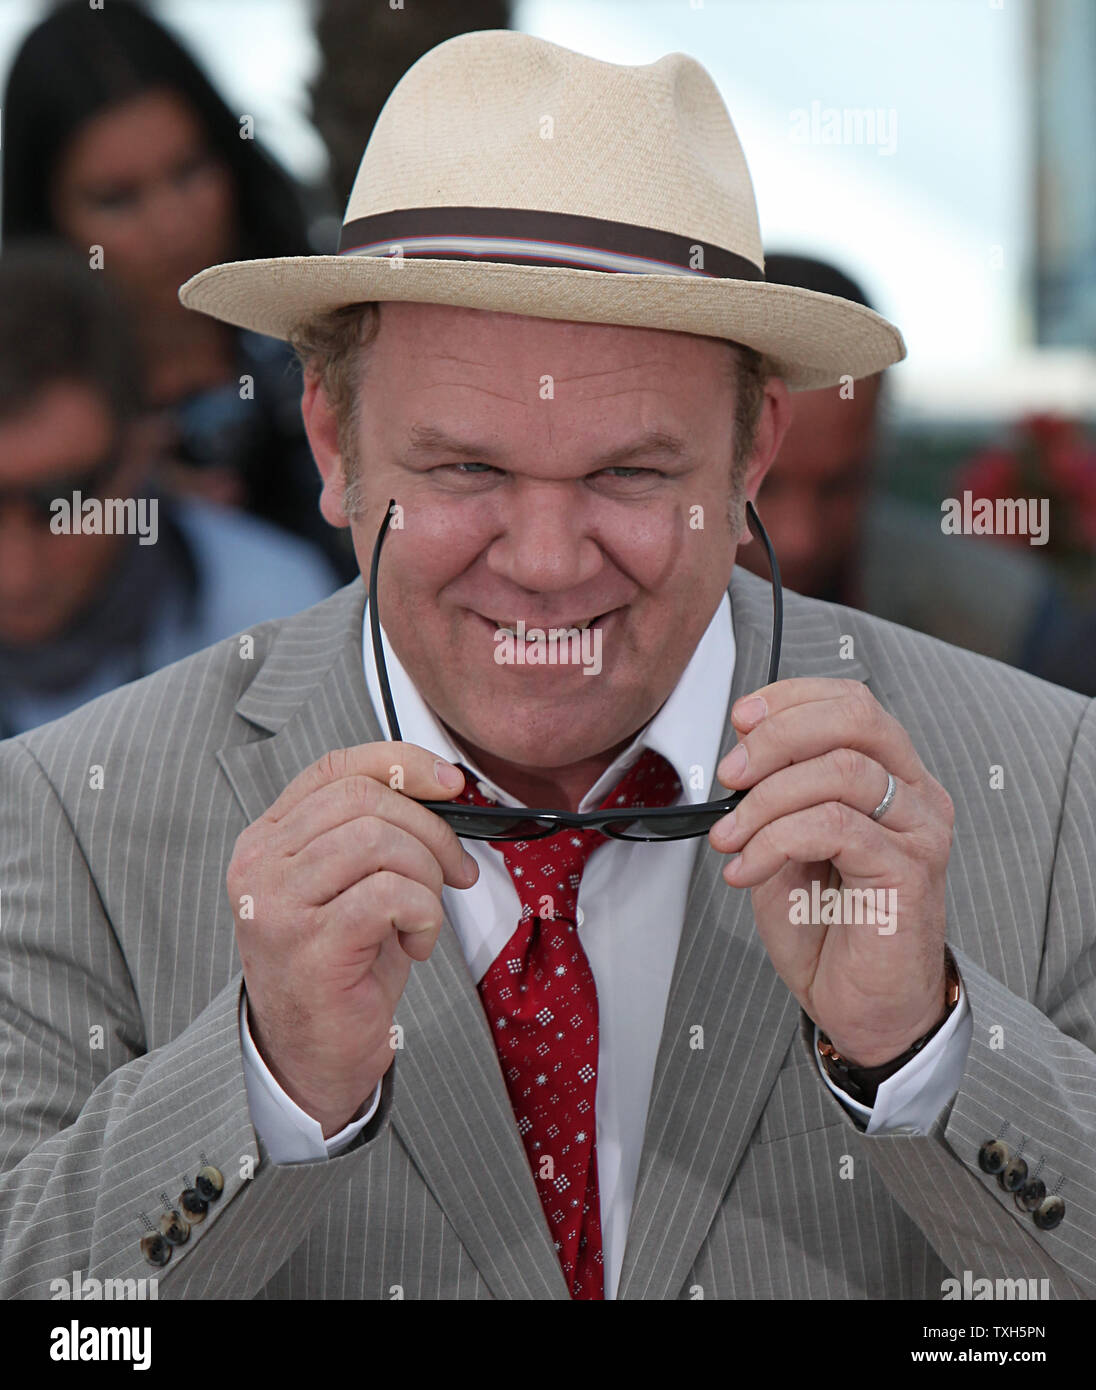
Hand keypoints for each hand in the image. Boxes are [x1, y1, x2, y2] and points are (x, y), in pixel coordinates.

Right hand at [227, 743, 477, 1135]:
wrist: (312, 1057)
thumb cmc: (343, 966)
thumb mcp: (353, 883)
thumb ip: (376, 830)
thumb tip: (445, 785)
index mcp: (267, 839)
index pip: (337, 768)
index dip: (402, 763)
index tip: (451, 782)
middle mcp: (259, 864)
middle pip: (365, 800)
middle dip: (431, 830)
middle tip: (455, 874)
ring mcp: (275, 904)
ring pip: (379, 842)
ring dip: (426, 877)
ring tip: (423, 918)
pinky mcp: (307, 946)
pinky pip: (389, 895)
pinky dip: (423, 915)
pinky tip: (415, 946)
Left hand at [709, 678, 954, 1066]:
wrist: (862, 1007)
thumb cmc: (829, 927)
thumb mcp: (786, 842)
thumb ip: (777, 791)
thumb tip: (744, 750)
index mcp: (890, 775)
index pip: (850, 703)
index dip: (790, 698)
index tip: (741, 719)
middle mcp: (915, 794)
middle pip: (854, 720)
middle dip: (778, 736)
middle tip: (731, 774)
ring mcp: (918, 831)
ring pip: (840, 771)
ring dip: (766, 800)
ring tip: (731, 839)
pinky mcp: (909, 871)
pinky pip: (834, 826)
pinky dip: (775, 840)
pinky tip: (747, 870)